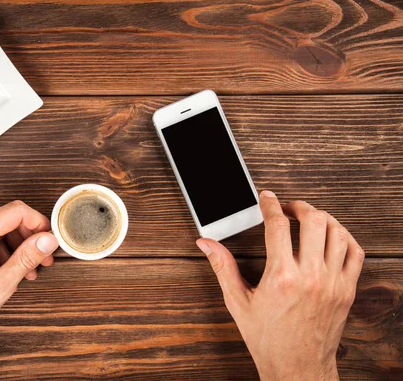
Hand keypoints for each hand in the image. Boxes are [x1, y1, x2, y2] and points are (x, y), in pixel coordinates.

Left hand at [0, 200, 58, 363]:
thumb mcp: (1, 285)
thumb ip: (27, 257)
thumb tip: (48, 240)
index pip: (16, 211)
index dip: (38, 223)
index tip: (50, 238)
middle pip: (7, 217)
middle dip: (29, 235)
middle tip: (43, 256)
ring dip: (17, 244)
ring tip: (28, 268)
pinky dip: (2, 248)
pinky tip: (10, 269)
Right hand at [197, 191, 363, 380]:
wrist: (296, 367)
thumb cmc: (267, 338)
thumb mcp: (237, 302)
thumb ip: (222, 267)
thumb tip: (206, 243)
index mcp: (281, 277)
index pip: (278, 225)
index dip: (270, 204)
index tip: (266, 197)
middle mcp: (311, 276)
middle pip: (314, 220)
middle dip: (299, 206)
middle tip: (288, 208)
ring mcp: (333, 283)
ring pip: (338, 232)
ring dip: (323, 219)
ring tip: (309, 220)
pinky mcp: (347, 291)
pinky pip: (356, 253)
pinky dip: (345, 237)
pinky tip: (331, 237)